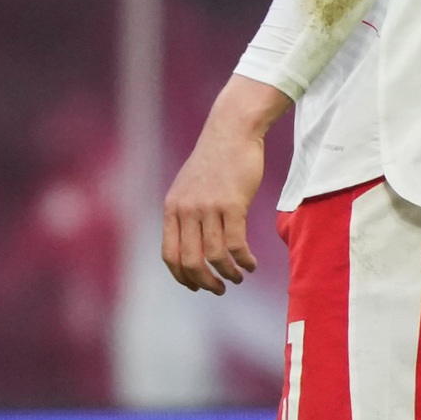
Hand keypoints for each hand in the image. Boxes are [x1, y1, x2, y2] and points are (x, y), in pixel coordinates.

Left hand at [164, 79, 285, 292]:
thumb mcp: (189, 186)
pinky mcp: (232, 204)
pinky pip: (236, 244)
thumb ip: (186, 213)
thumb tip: (194, 244)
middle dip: (205, 282)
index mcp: (172, 208)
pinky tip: (251, 264)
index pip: (169, 255)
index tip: (196, 285)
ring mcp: (208, 207)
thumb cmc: (216, 160)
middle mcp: (186, 210)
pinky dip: (244, 260)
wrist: (232, 131)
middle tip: (219, 289)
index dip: (182, 277)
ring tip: (239, 276)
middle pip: (190, 261)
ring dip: (228, 274)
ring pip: (215, 256)